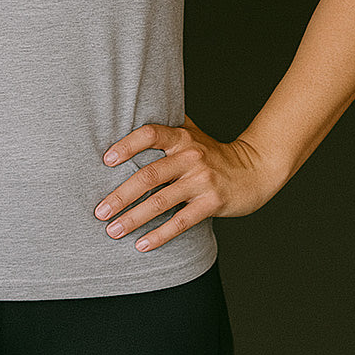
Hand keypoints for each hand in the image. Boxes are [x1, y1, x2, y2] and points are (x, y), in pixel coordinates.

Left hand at [94, 116, 278, 252]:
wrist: (254, 170)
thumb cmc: (212, 152)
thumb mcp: (191, 132)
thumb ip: (166, 125)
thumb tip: (130, 110)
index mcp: (181, 137)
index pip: (150, 135)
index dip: (127, 145)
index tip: (106, 160)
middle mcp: (190, 157)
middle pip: (149, 175)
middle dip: (120, 195)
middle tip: (99, 211)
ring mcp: (201, 180)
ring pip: (161, 202)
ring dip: (133, 219)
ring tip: (113, 230)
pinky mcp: (212, 203)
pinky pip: (181, 222)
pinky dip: (159, 235)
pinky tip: (141, 245)